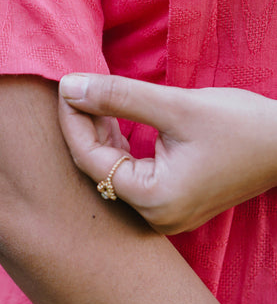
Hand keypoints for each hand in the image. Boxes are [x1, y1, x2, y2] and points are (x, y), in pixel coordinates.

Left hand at [59, 73, 276, 233]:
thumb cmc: (240, 126)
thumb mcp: (176, 106)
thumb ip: (119, 96)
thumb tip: (69, 85)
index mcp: (154, 201)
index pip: (90, 159)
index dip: (72, 120)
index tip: (63, 85)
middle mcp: (155, 218)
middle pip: (97, 168)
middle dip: (83, 126)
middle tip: (72, 88)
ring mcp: (165, 213)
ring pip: (112, 171)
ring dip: (100, 134)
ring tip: (90, 97)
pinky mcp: (172, 201)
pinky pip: (131, 174)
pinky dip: (119, 145)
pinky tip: (112, 119)